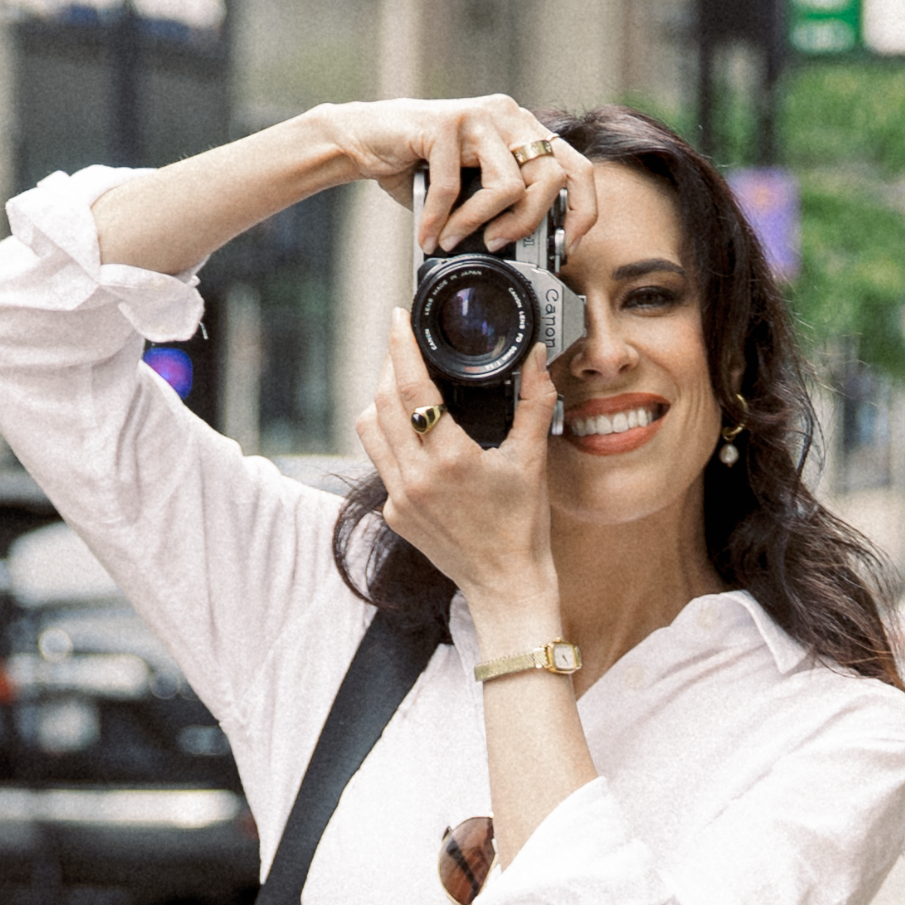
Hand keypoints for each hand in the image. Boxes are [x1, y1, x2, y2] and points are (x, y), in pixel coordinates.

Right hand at [319, 97, 597, 256]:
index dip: (581, 211)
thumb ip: (499, 210)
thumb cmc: (418, 167)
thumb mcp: (470, 191)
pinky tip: (427, 236)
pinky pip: (455, 187)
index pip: (577, 168)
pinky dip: (440, 220)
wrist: (364, 139)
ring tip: (452, 240)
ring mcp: (480, 115)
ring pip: (510, 185)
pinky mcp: (447, 121)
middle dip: (527, 225)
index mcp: (524, 131)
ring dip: (478, 224)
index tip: (566, 248)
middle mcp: (510, 116)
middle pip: (551, 178)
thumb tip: (525, 256)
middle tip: (497, 246)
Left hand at [354, 315, 561, 620]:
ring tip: (400, 381)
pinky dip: (388, 437)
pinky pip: (380, 462)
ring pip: (369, 430)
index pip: (413, 389)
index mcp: (450, 460)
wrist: (505, 585)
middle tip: (403, 344)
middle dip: (390, 366)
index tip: (398, 318)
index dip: (401, 347)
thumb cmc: (523, 527)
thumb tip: (535, 356)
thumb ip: (535, 401)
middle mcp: (415, 479)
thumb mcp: (532, 460)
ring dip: (379, 400)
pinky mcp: (393, 514)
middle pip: (381, 402)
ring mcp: (399, 498)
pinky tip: (409, 430)